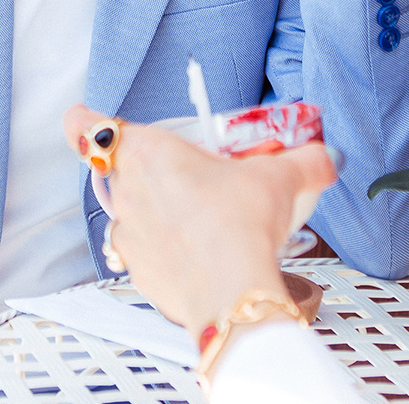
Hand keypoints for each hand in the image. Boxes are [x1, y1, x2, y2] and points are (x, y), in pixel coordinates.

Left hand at [63, 103, 334, 329]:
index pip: (86, 128)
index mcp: (147, 153)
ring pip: (123, 212)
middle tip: (170, 170)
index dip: (82, 120)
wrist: (232, 292)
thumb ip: (306, 161)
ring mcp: (127, 236)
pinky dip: (158, 250)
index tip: (83, 116)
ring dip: (145, 211)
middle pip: (109, 170)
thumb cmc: (242, 225)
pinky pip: (140, 252)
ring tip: (186, 216)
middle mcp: (126, 191)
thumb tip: (326, 157)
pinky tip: (191, 253)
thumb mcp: (281, 179)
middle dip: (134, 168)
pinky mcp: (137, 273)